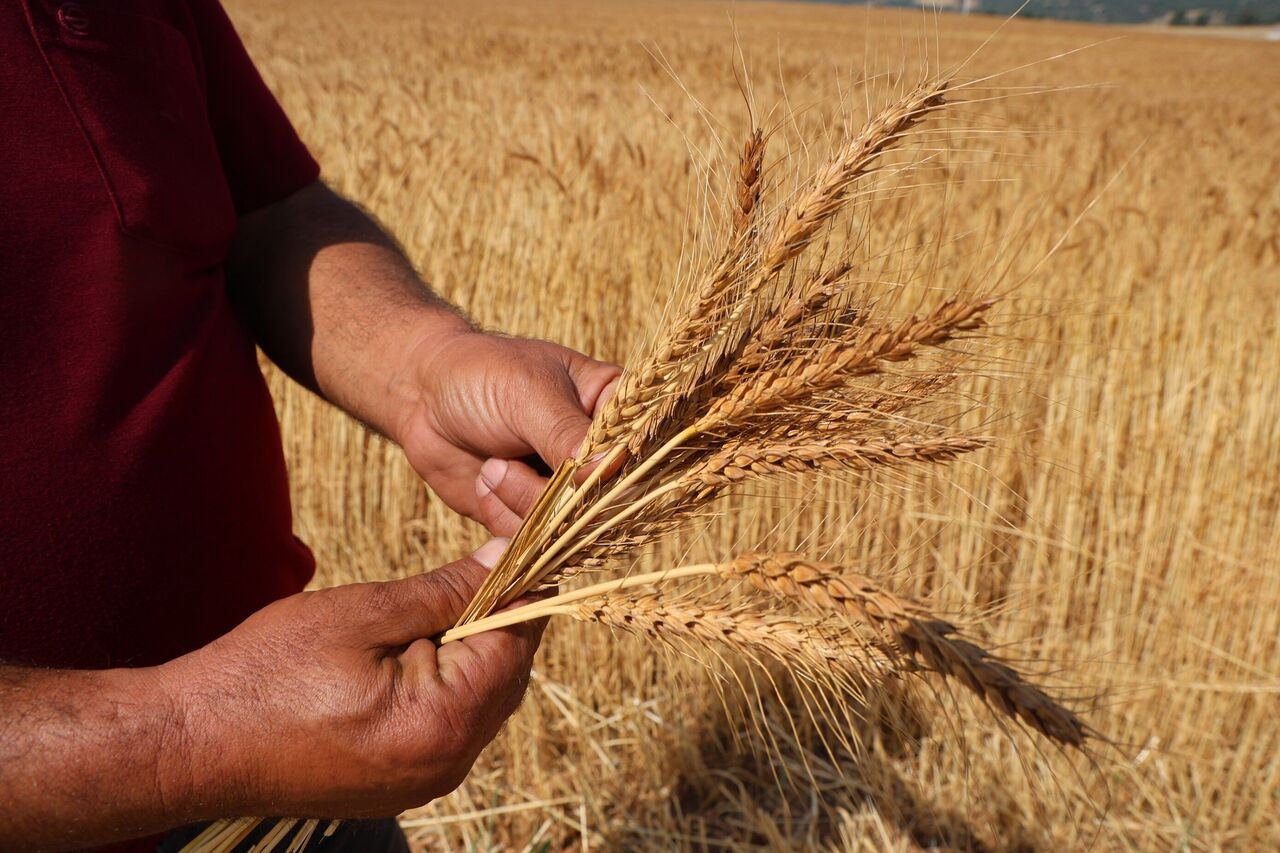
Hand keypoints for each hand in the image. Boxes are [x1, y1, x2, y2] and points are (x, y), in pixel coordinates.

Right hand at [160, 541, 540, 817]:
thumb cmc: (267, 672)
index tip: (514, 548)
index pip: (517, 644)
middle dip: (500, 619)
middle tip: (472, 569)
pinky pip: (452, 727)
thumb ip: (448, 590)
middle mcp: (447, 765)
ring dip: (474, 651)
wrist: (192, 742)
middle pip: (508, 676)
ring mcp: (425, 782)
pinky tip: (414, 653)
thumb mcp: (364, 612)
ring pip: (483, 701)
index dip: (521, 589)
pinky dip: (448, 684)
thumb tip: (507, 559)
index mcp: (443, 723)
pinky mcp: (402, 785)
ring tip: (435, 608)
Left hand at [392, 330, 620, 535]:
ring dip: (521, 503)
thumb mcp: (527, 395)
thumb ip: (568, 434)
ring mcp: (568, 487)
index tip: (572, 469)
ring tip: (490, 466)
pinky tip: (484, 482)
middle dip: (555, 494)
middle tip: (502, 463)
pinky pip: (535, 540)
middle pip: (608, 499)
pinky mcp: (535, 514)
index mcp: (613, 408)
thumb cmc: (481, 375)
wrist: (421, 396)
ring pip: (569, 526)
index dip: (615, 469)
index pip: (641, 448)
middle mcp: (598, 453)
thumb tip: (612, 468)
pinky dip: (503, 516)